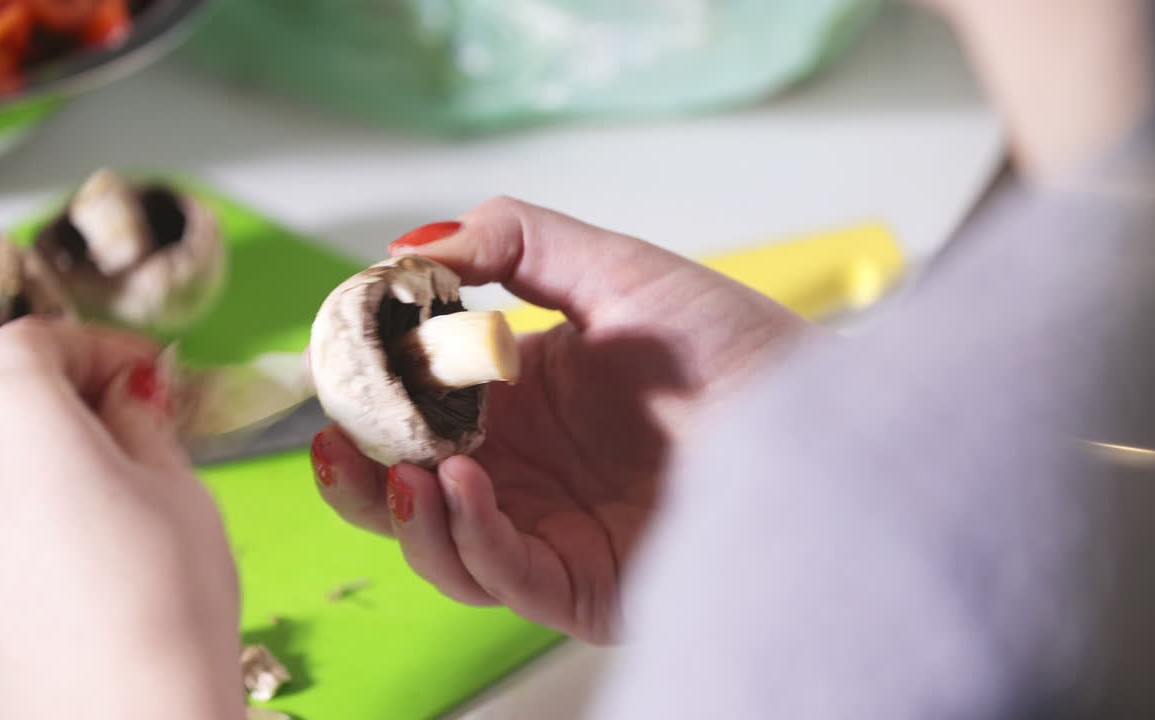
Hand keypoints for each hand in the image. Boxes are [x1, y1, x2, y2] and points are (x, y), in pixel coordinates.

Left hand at [0, 319, 243, 719]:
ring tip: (109, 498)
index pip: (31, 339)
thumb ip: (141, 421)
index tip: (143, 369)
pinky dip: (14, 515)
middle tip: (134, 427)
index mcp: (13, 417)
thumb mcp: (179, 486)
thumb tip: (127, 394)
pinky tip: (76, 556)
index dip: (94, 344)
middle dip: (64, 401)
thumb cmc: (166, 599)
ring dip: (35, 458)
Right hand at [308, 197, 812, 642]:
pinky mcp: (579, 584)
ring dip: (402, 512)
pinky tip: (456, 485)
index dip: (368, 394)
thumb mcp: (612, 268)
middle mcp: (524, 470)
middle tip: (337, 438)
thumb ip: (512, 243)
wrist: (818, 415)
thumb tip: (408, 249)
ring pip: (438, 545)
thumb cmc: (730, 343)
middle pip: (408, 489)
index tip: (336, 363)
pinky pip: (500, 575)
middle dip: (359, 472)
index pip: (417, 408)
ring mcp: (548, 530)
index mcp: (519, 399)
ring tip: (402, 466)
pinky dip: (464, 536)